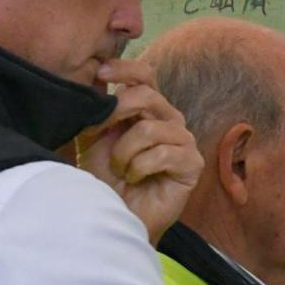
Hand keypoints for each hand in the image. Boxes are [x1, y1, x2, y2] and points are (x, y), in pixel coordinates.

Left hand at [76, 59, 202, 244]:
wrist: (119, 216)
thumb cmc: (107, 179)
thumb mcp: (93, 139)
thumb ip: (98, 111)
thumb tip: (92, 79)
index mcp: (147, 109)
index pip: (145, 75)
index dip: (124, 68)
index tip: (100, 73)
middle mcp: (169, 120)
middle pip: (147, 96)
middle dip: (115, 114)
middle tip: (95, 136)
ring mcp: (183, 141)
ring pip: (149, 129)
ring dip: (123, 152)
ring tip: (119, 170)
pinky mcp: (192, 164)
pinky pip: (162, 154)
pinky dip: (139, 168)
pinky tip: (135, 179)